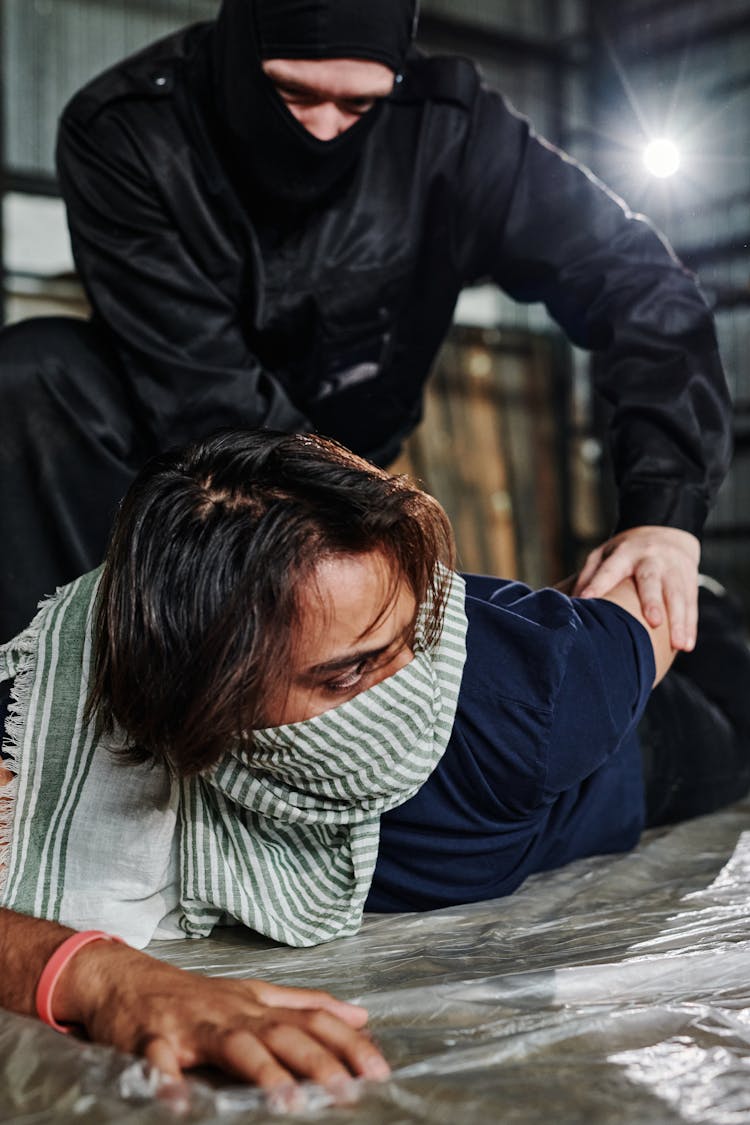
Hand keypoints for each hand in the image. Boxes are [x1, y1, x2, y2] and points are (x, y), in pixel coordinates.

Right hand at [57, 940, 389, 1090]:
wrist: (126, 979)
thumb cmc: (196, 996)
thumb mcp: (254, 994)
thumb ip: (306, 1005)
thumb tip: (361, 1015)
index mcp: (258, 1006)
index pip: (313, 1019)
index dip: (347, 1043)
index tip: (380, 1070)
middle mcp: (232, 1013)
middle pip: (281, 1033)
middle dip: (317, 1061)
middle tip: (347, 1091)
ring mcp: (193, 1026)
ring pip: (233, 1044)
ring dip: (262, 1071)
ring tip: (288, 1101)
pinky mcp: (151, 1040)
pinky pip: (160, 1061)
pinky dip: (169, 1081)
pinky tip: (179, 1104)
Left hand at [573, 526, 700, 650]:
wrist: (666, 531)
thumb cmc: (627, 552)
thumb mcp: (605, 554)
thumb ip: (589, 576)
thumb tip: (568, 604)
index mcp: (625, 553)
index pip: (610, 569)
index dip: (598, 583)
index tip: (586, 600)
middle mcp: (651, 559)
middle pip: (652, 580)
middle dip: (653, 600)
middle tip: (653, 621)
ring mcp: (673, 569)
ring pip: (678, 595)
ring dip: (679, 621)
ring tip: (678, 645)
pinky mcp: (689, 580)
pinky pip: (691, 604)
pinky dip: (690, 626)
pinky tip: (686, 645)